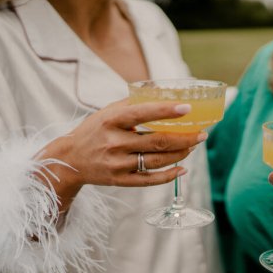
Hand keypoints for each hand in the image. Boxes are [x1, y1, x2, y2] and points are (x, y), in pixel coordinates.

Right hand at [41, 99, 205, 208]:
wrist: (70, 160)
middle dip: (185, 137)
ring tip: (193, 146)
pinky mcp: (120, 181)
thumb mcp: (107, 112)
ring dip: (180, 153)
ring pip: (157, 160)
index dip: (167, 111)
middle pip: (157, 141)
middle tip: (202, 133)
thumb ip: (132, 103)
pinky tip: (182, 168)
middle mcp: (114, 143)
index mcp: (111, 121)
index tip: (188, 108)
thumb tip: (162, 92)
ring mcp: (117, 164)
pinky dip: (169, 175)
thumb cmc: (93, 131)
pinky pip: (150, 180)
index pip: (143, 113)